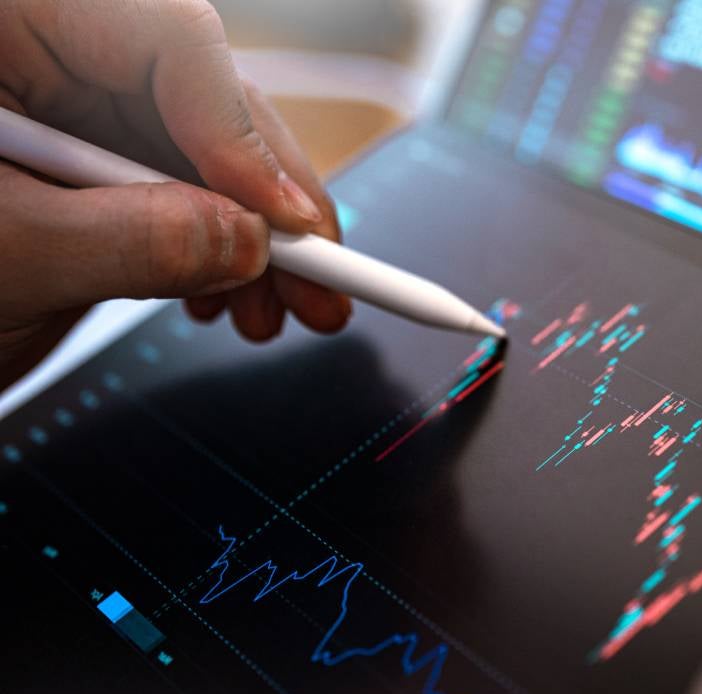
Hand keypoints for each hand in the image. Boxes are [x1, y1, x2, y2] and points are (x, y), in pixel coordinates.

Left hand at [0, 0, 350, 389]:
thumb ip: (126, 239)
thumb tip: (250, 238)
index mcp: (4, 31)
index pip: (158, 34)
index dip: (236, 126)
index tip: (285, 220)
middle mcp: (39, 58)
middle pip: (196, 99)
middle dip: (268, 197)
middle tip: (328, 278)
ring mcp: (60, 112)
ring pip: (200, 153)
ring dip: (257, 238)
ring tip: (286, 312)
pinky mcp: (78, 170)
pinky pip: (174, 193)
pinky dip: (216, 251)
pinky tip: (231, 302)